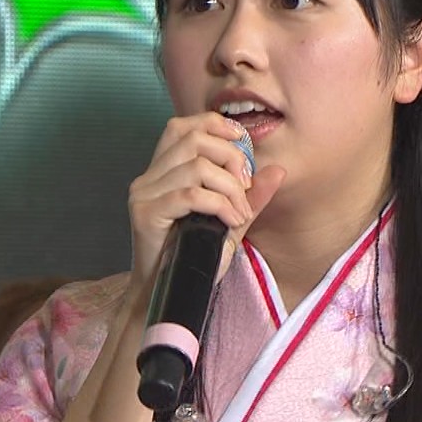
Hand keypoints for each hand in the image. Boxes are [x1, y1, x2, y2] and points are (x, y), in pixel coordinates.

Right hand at [125, 112, 286, 299]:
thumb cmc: (195, 259)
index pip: (184, 126)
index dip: (217, 127)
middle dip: (231, 159)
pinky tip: (230, 222)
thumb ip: (250, 197)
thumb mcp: (229, 222)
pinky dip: (219, 204)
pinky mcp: (145, 213)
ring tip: (239, 214)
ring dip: (230, 188)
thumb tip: (277, 170)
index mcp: (162, 171)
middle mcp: (148, 177)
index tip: (244, 149)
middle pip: (194, 139)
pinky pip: (190, 193)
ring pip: (196, 166)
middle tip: (246, 189)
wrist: (169, 295)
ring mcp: (144, 193)